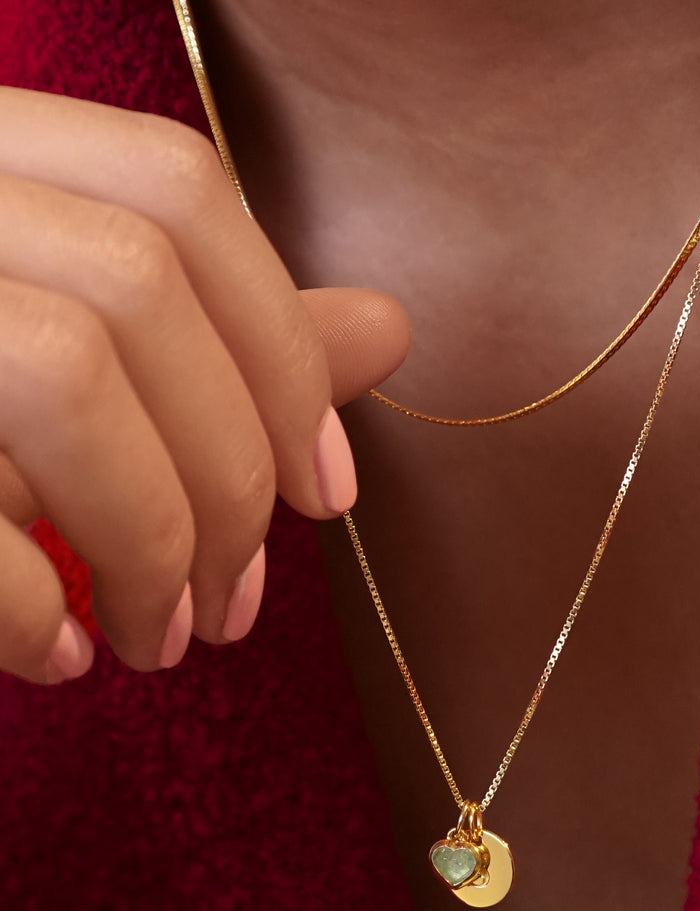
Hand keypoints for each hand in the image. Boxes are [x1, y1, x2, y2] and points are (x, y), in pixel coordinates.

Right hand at [0, 87, 409, 683]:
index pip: (177, 188)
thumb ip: (219, 338)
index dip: (280, 344)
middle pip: (135, 285)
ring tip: (164, 642)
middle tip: (237, 608)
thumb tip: (387, 328)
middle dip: (227, 474)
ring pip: (59, 366)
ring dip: (151, 538)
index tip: (327, 491)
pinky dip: (25, 603)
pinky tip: (61, 658)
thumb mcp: (75, 356)